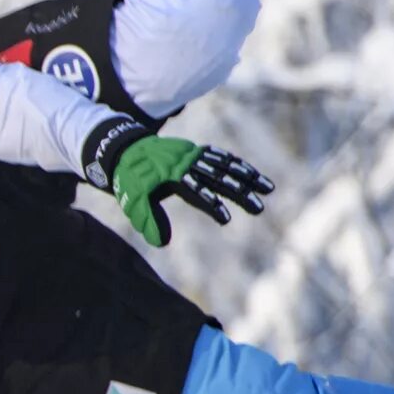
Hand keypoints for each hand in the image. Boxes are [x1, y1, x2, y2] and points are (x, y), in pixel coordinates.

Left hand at [102, 128, 272, 247]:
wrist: (125, 150)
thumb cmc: (129, 181)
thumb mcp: (133, 203)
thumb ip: (149, 221)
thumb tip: (163, 243)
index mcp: (171, 176)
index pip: (196, 192)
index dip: (211, 205)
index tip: (226, 220)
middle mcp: (186, 163)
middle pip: (218, 178)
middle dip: (240, 194)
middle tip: (259, 209)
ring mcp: (193, 155)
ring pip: (225, 166)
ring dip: (247, 177)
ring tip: (268, 189)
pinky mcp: (196, 151)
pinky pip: (221, 157)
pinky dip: (238, 165)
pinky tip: (253, 175)